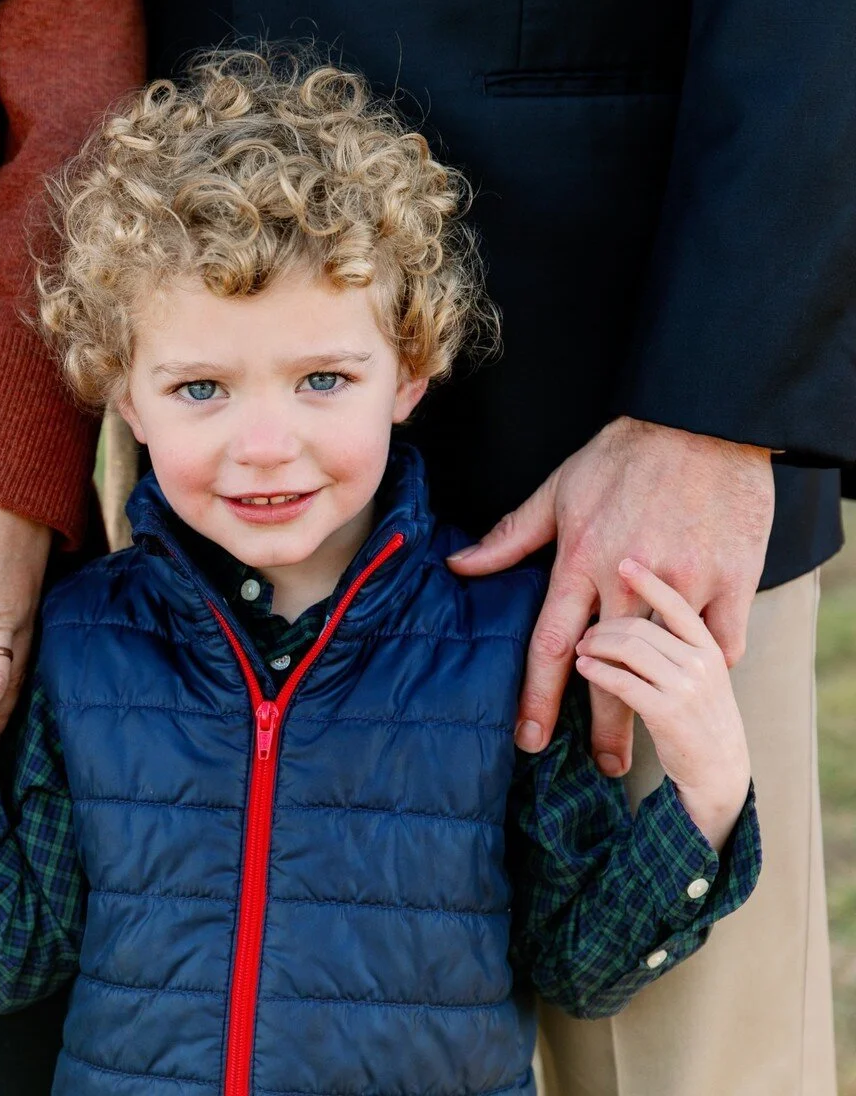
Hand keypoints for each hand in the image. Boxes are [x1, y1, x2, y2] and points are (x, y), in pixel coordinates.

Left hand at [448, 417, 771, 774]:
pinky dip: (712, 664)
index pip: (549, 644)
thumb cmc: (623, 454)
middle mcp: (627, 578)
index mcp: (580, 561)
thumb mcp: (558, 490)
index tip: (529, 739)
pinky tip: (700, 687)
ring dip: (656, 711)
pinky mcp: (731, 576)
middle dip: (601, 725)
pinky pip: (722, 639)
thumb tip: (459, 567)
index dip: (537, 698)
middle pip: (607, 669)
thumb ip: (510, 537)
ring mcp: (683, 580)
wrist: (702, 420)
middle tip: (596, 769)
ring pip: (664, 664)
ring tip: (649, 748)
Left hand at [575, 559, 750, 850]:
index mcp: (709, 646)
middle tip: (584, 631)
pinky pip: (622, 681)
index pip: (677, 602)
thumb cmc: (701, 717)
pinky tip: (584, 669)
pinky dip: (597, 671)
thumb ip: (675, 643)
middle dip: (605, 624)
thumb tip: (637, 615)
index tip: (625, 561)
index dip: (649, 580)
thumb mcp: (699, 674)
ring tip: (582, 649)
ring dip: (596, 645)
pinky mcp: (668, 712)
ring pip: (630, 648)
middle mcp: (703, 661)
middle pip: (641, 624)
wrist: (720, 771)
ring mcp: (688, 686)